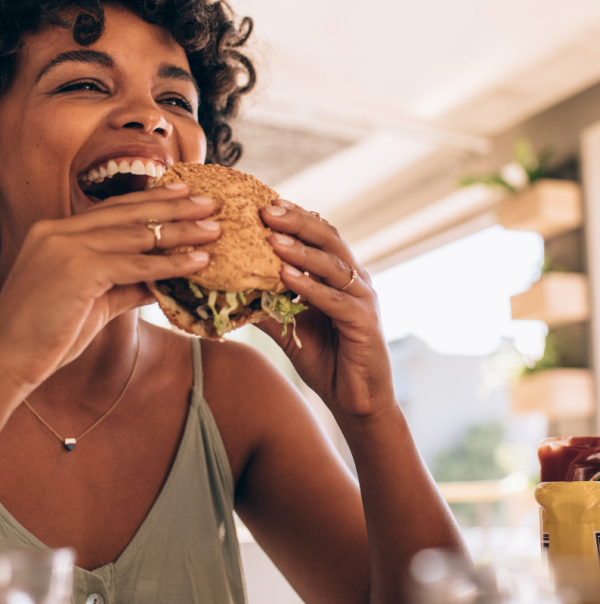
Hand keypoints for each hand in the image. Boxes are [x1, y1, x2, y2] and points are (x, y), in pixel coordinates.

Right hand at [0, 184, 219, 404]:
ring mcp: (66, 247)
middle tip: (209, 202)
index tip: (183, 192)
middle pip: (130, 213)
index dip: (151, 199)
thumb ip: (127, 284)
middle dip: (174, 206)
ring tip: (214, 230)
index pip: (113, 209)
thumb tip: (165, 278)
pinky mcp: (78, 270)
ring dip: (181, 232)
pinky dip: (171, 263)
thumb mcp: (94, 301)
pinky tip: (198, 262)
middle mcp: (60, 232)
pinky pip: (136, 264)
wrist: (6, 359)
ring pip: (138, 234)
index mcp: (57, 232)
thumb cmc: (47, 334)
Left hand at [259, 200, 394, 418]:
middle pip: (329, 239)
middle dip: (297, 222)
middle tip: (266, 208)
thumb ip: (269, 305)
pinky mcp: (364, 322)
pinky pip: (335, 299)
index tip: (264, 203)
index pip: (320, 235)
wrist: (356, 401)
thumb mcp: (290, 328)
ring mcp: (363, 299)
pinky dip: (310, 286)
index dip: (295, 217)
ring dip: (301, 249)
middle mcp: (356, 280)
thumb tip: (231, 289)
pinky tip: (286, 276)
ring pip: (332, 265)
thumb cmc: (327, 360)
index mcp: (341, 275)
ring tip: (273, 237)